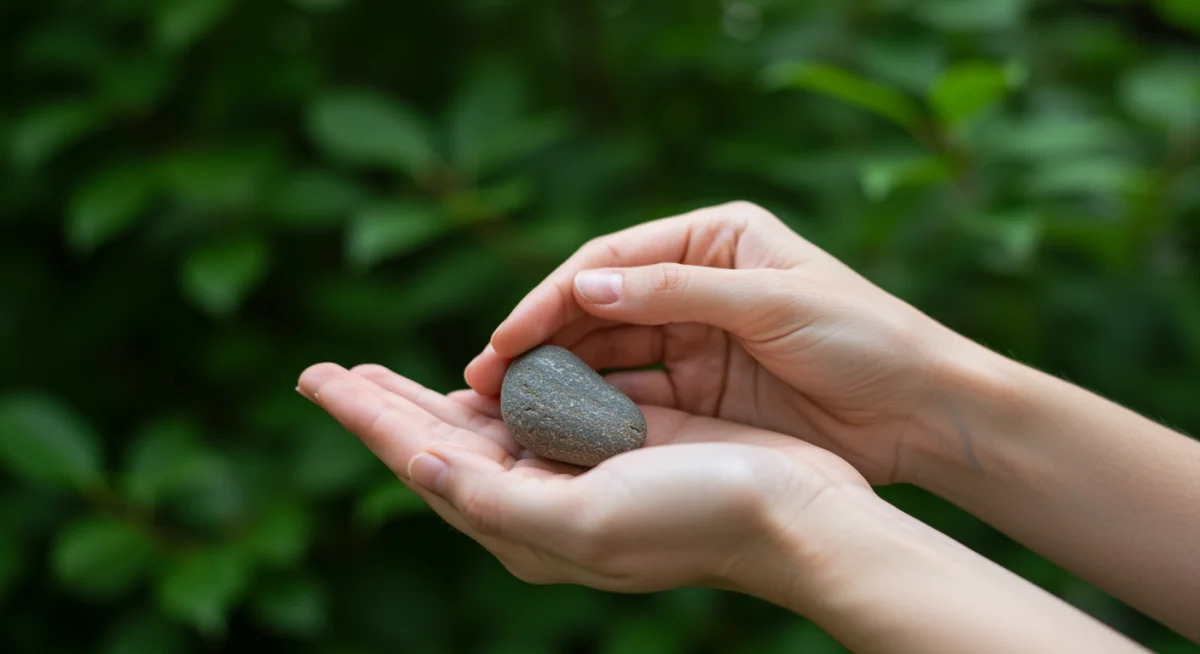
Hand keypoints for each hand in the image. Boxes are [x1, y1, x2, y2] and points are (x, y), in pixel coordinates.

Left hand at [297, 362, 867, 593]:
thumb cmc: (698, 520)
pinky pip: (539, 407)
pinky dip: (501, 387)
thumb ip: (495, 501)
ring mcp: (577, 469)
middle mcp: (541, 499)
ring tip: (382, 375)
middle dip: (383, 407)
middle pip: (439, 445)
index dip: (368, 420)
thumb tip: (415, 469)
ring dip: (432, 398)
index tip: (318, 380)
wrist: (798, 515)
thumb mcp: (586, 522)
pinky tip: (482, 373)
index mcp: (524, 524)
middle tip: (328, 372)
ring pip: (482, 427)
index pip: (422, 463)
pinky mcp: (615, 440)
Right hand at [465, 201, 966, 483]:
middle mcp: (697, 282)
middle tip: (485, 377)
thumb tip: (585, 285)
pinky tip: (558, 425)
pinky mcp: (705, 390)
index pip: (612, 260)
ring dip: (561, 376)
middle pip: (600, 307)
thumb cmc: (863, 338)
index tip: (507, 337)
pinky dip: (598, 407)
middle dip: (543, 339)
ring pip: (611, 354)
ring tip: (507, 405)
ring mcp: (698, 338)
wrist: (923, 411)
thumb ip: (675, 292)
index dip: (554, 298)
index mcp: (714, 237)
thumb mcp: (771, 303)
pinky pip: (637, 394)